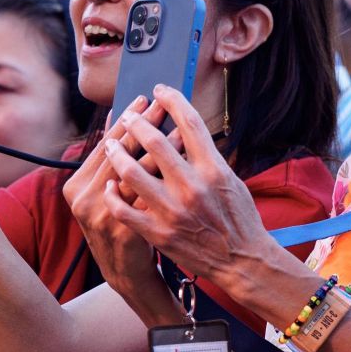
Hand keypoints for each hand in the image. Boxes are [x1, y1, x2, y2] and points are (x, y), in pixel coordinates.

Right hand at [66, 95, 173, 296]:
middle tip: (161, 103)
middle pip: (119, 152)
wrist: (126, 274)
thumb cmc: (119, 226)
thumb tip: (118, 114)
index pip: (104, 144)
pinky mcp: (127, 230)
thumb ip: (108, 160)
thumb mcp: (104, 195)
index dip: (125, 119)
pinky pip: (152, 194)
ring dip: (159, 145)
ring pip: (136, 170)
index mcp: (76, 187)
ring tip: (178, 125)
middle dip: (143, 124)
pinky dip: (169, 174)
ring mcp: (104, 217)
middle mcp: (85, 200)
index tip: (143, 98)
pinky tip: (185, 160)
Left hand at [96, 85, 274, 281]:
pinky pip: (124, 209)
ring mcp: (173, 211)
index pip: (189, 123)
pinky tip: (108, 183)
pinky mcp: (159, 233)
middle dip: (136, 122)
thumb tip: (186, 129)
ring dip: (116, 153)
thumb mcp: (231, 179)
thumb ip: (207, 156)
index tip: (160, 90)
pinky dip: (112, 194)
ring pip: (132, 173)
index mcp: (213, 169)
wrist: (242, 260)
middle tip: (128, 115)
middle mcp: (192, 186)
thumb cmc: (239, 218)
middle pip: (154, 142)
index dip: (172, 100)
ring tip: (109, 144)